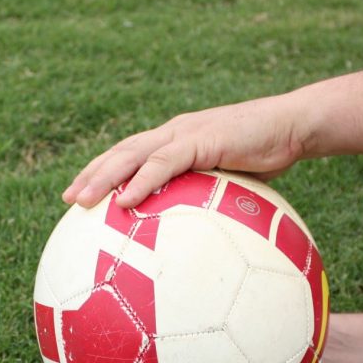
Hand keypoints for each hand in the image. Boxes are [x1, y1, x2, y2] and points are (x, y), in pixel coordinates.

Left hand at [62, 94, 311, 208]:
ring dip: (103, 178)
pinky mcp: (199, 139)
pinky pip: (162, 163)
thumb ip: (213, 198)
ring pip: (132, 155)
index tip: (81, 194)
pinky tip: (123, 201)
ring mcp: (184, 133)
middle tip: (67, 199)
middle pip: (121, 152)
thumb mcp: (235, 181)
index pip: (130, 154)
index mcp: (177, 140)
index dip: (103, 171)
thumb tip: (205, 236)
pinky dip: (140, 181)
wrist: (295, 126)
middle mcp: (173, 133)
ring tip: (81, 200)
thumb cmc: (268, 154)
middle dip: (91, 174)